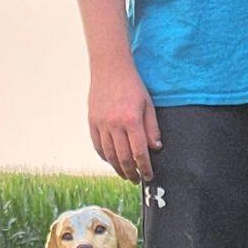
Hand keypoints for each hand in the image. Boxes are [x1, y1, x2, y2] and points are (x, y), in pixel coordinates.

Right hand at [88, 61, 160, 182]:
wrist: (110, 68)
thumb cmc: (132, 85)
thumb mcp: (148, 105)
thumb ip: (152, 128)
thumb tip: (155, 148)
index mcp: (131, 120)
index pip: (139, 152)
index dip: (145, 168)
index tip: (148, 176)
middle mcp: (115, 124)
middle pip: (123, 158)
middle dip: (131, 173)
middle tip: (137, 180)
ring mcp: (101, 124)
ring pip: (109, 155)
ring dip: (118, 168)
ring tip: (125, 174)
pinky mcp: (92, 122)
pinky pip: (98, 146)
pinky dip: (105, 157)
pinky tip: (112, 161)